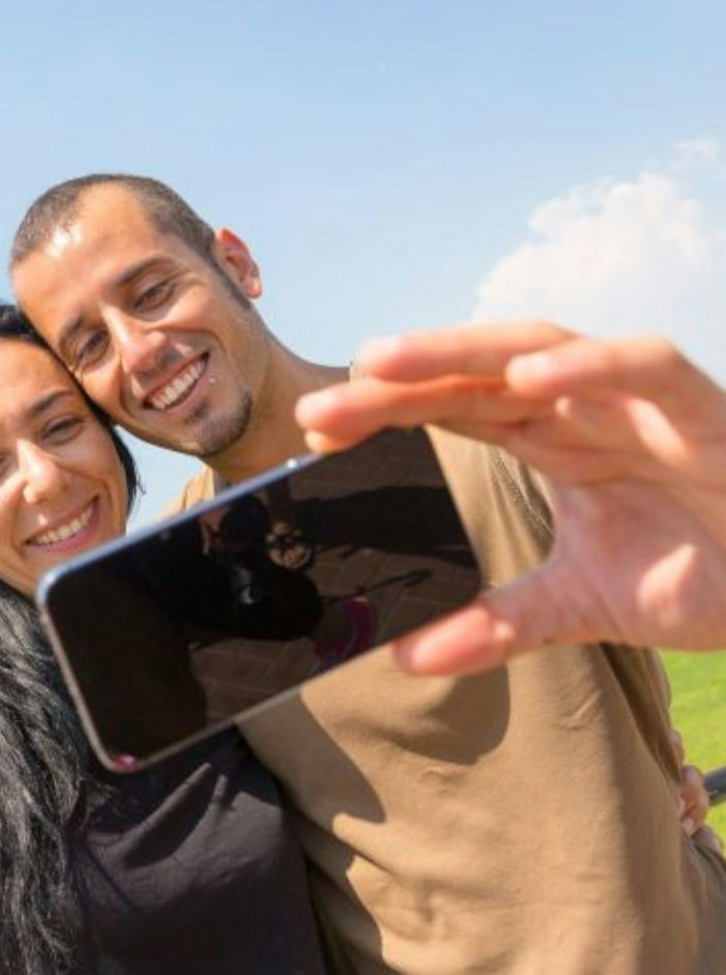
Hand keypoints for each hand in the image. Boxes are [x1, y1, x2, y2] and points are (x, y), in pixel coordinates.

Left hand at [295, 323, 725, 673]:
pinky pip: (644, 366)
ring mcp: (635, 401)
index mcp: (546, 437)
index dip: (384, 413)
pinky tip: (528, 374)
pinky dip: (588, 364)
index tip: (316, 434)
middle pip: (471, 375)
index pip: (447, 412)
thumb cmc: (700, 572)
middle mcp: (579, 406)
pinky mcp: (700, 409)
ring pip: (538, 346)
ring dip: (458, 351)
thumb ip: (497, 624)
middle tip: (319, 405)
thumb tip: (408, 657)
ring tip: (383, 362)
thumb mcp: (579, 605)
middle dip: (394, 382)